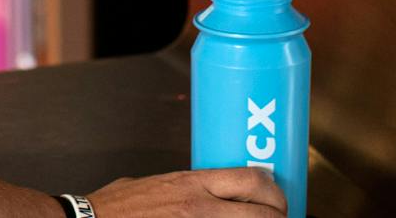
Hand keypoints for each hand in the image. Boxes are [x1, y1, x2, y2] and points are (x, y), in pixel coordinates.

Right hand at [85, 168, 288, 216]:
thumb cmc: (116, 207)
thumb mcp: (154, 182)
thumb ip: (184, 185)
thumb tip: (202, 188)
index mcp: (192, 184)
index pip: (251, 180)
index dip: (273, 190)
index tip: (276, 195)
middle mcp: (200, 208)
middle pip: (262, 212)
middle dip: (278, 216)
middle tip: (279, 217)